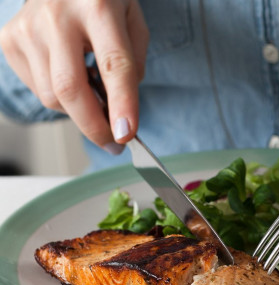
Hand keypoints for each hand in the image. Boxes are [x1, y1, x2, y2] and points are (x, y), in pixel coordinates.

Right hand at [0, 0, 148, 153]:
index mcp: (98, 6)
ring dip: (79, 110)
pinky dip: (59, 97)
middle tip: (114, 143)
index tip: (126, 134)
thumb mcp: (133, 21)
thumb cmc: (103, 0)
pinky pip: (37, 89)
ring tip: (94, 92)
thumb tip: (119, 111)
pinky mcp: (9, 40)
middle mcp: (57, 15)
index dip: (121, 104)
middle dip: (94, 126)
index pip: (114, 65)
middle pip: (70, 89)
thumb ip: (134, 63)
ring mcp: (27, 28)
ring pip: (52, 97)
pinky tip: (70, 75)